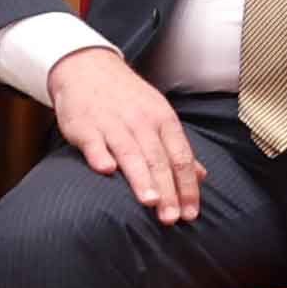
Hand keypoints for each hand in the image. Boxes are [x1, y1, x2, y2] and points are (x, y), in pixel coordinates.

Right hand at [37, 47, 204, 223]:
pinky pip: (94, 141)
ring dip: (140, 177)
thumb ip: (178, 148)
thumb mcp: (159, 116)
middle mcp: (142, 122)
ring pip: (131, 153)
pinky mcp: (85, 125)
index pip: (181, 158)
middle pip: (159, 160)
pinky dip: (100, 155)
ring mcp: (113, 123)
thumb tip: (201, 176)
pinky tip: (106, 171)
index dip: (187, 187)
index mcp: (163, 121)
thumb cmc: (128, 98)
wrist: (89, 68)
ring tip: (150, 202)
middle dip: (167, 191)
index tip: (191, 214)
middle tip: (171, 219)